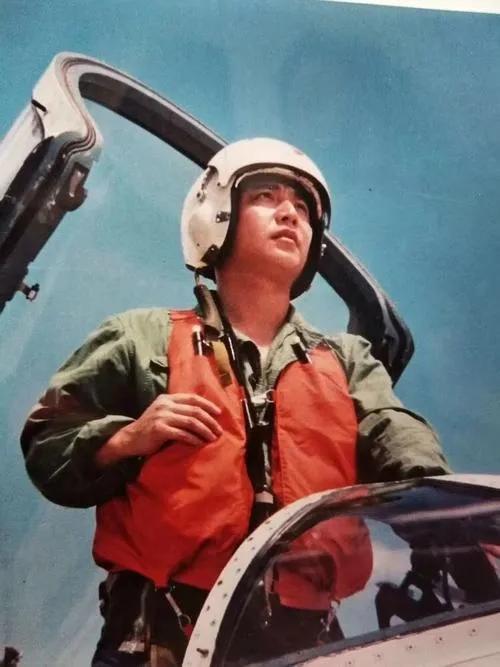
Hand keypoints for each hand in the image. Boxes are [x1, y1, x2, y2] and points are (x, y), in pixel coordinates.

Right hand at [95, 393, 221, 467]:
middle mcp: (165, 405)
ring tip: (212, 438)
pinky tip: (199, 444)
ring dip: (205, 431)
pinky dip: (193, 439)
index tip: (219, 413)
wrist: (130, 439)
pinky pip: (182, 434)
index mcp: (167, 398)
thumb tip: (202, 414)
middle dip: (210, 421)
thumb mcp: (163, 412)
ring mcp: (162, 416)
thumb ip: (178, 410)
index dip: (208, 405)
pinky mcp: (159, 429)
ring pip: (191, 422)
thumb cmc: (149, 428)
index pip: (192, 398)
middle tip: (219, 430)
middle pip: (195, 410)